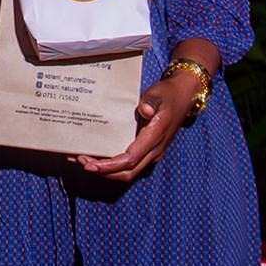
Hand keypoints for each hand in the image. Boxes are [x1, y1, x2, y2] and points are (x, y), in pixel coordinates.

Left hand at [74, 72, 199, 181]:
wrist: (183, 96)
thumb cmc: (167, 94)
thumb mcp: (158, 93)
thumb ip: (150, 102)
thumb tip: (144, 110)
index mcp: (155, 137)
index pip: (130, 159)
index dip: (110, 166)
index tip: (90, 165)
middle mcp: (154, 150)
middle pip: (127, 172)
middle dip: (104, 172)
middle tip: (82, 163)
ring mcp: (151, 152)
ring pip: (128, 171)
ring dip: (106, 170)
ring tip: (83, 160)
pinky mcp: (147, 150)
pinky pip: (129, 163)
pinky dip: (112, 164)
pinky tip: (96, 155)